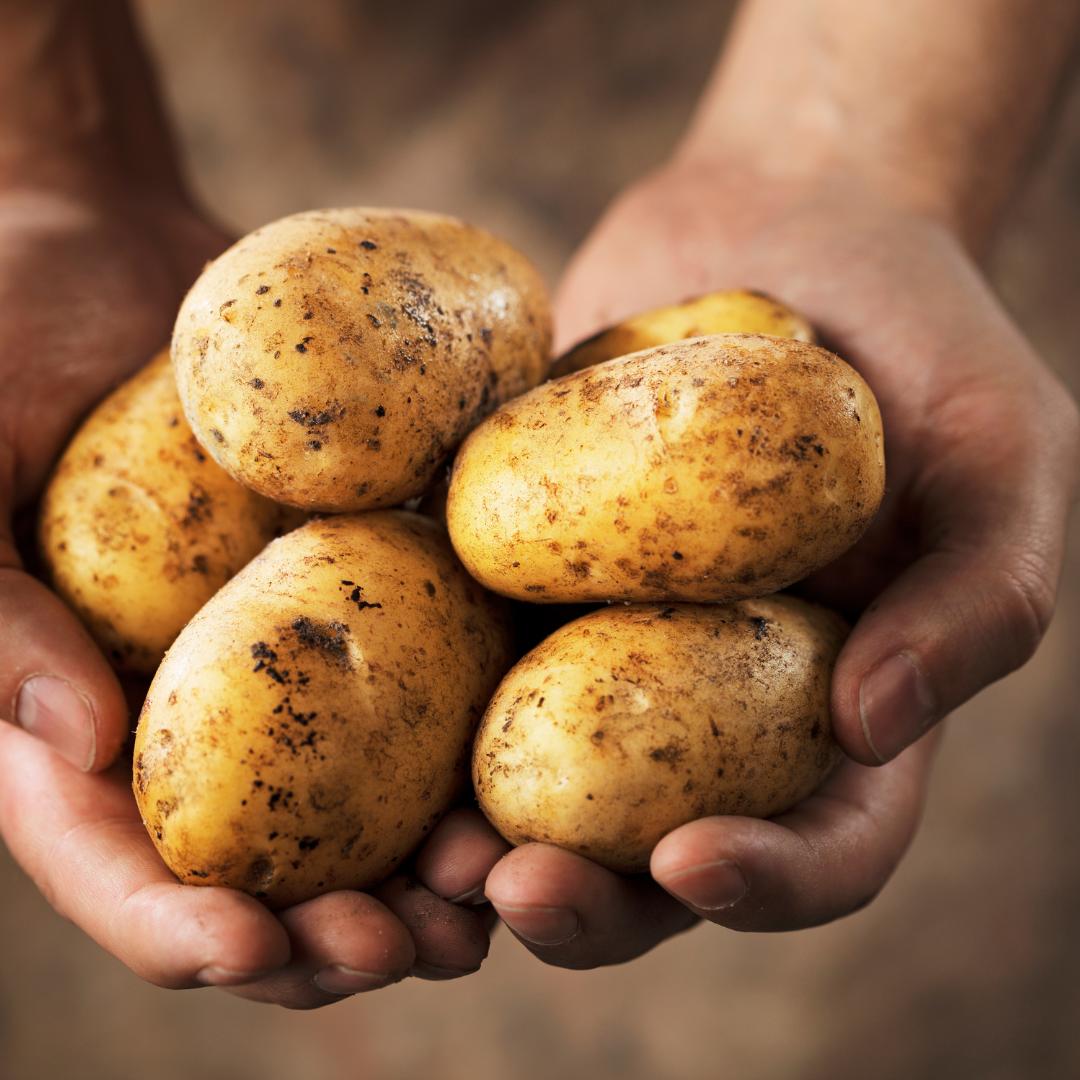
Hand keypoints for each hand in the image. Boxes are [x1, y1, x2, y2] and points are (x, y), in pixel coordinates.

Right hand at [0, 175, 493, 1005]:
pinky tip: (531, 772)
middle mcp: (195, 712)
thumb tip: (77, 746)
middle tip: (408, 949)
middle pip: (260, 870)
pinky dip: (475, 742)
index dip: (174, 925)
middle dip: (328, 933)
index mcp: (74, 717)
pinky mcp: (366, 592)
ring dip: (427, 873)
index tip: (249, 947)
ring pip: (363, 808)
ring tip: (492, 896)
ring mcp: (288, 661)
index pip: (112, 861)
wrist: (108, 253)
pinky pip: (426, 682)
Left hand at [413, 157, 1077, 962]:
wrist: (787, 224)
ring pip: (537, 779)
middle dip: (587, 900)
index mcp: (837, 702)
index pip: (823, 842)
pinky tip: (359, 700)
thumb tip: (872, 725)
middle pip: (652, 852)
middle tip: (509, 891)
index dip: (767, 883)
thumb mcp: (1001, 457)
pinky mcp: (523, 567)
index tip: (693, 862)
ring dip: (477, 837)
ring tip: (424, 850)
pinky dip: (411, 694)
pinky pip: (461, 643)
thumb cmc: (920, 341)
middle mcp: (714, 697)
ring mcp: (604, 637)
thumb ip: (979, 598)